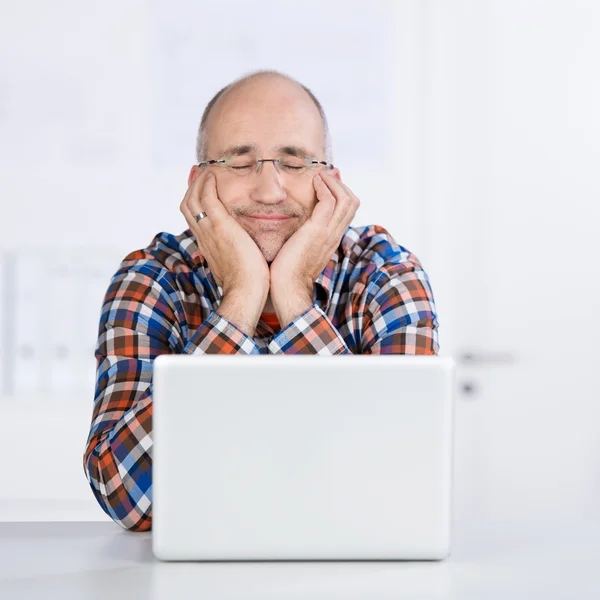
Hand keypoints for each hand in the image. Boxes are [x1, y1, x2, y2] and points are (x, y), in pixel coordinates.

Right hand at [180, 169, 269, 334]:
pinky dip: (207, 184)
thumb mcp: (236, 267)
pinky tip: (214, 174)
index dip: (195, 203)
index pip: (194, 220)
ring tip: (206, 170)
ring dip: (198, 182)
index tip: (201, 190)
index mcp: (207, 246)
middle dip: (191, 188)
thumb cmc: (248, 284)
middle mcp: (203, 237)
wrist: (246, 292)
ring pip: (192, 199)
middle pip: (187, 206)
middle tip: (199, 174)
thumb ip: (235, 256)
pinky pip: (207, 198)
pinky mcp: (221, 227)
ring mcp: (210, 231)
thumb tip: (242, 253)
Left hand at [269, 171, 359, 326]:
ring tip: (319, 175)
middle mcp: (335, 235)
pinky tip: (313, 182)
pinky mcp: (318, 231)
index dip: (341, 193)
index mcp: (331, 239)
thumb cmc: (287, 273)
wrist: (287, 289)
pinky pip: (329, 201)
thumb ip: (302, 238)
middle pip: (353, 202)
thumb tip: (296, 227)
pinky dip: (324, 187)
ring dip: (333, 182)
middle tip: (325, 175)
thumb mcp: (299, 250)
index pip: (347, 211)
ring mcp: (329, 233)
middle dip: (340, 184)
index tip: (326, 182)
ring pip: (346, 199)